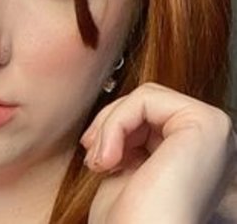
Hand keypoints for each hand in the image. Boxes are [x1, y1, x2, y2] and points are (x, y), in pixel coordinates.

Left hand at [81, 83, 236, 223]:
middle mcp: (216, 143)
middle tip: (92, 156)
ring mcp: (216, 131)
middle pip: (149, 102)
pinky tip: (109, 158)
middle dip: (111, 124)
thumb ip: (133, 133)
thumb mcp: (130, 164)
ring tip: (99, 161)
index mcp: (199, 154)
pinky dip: (116, 123)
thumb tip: (119, 107)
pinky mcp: (206, 124)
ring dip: (110, 125)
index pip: (153, 115)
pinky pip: (145, 99)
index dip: (118, 128)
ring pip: (145, 97)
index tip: (95, 156)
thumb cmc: (130, 217)